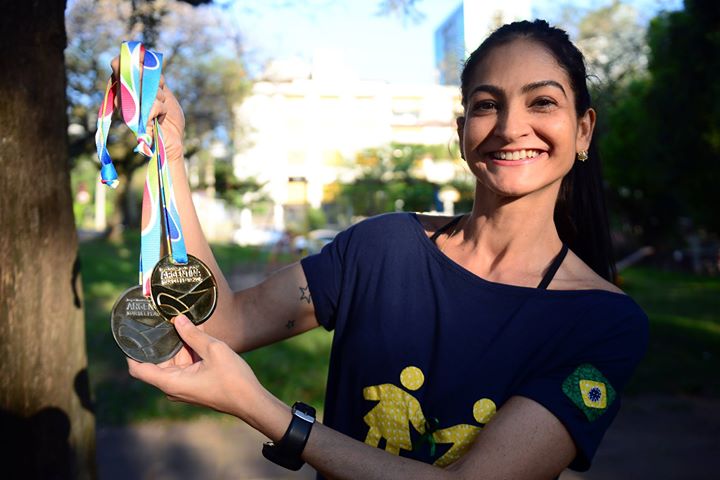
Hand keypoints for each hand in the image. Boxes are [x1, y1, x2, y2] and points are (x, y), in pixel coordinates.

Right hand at [109, 55, 185, 162]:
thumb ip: (153, 76)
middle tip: (160, 93)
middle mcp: (120, 97)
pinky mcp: (133, 120)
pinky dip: (162, 110)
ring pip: (145, 87)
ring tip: (160, 110)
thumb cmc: (168, 118)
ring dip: (159, 97)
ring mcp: (125, 108)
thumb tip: (144, 56)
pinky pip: (152, 104)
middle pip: (134, 72)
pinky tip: (159, 119)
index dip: (134, 58)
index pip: (119, 64)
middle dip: (154, 79)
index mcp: (126, 89)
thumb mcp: (162, 91)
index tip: (145, 56)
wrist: (173, 141)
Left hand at [127, 315, 263, 419]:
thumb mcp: (214, 350)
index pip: (138, 369)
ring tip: (182, 322)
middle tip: (162, 318)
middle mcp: (173, 387)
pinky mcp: (195, 385)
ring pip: (173, 361)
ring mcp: (184, 387)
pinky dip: (189, 351)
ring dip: (179, 344)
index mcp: (171, 382)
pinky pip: (185, 365)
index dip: (131, 352)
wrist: (251, 401)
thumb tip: (178, 320)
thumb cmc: (232, 379)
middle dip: (161, 341)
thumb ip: (194, 335)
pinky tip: (197, 334)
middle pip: (157, 361)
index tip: (130, 334)